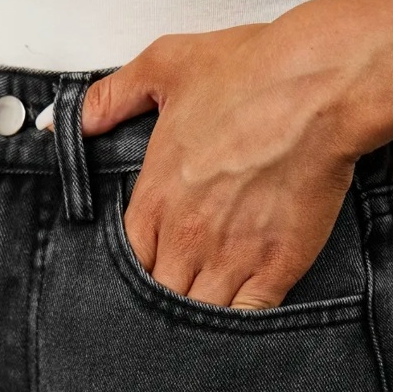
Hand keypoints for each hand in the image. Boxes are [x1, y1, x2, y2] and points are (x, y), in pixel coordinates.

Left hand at [43, 0, 368, 307]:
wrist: (320, 86)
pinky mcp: (274, 269)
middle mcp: (185, 238)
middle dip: (163, 301)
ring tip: (205, 316)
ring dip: (197, 319)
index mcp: (155, 199)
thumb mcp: (166, 66)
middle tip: (178, 295)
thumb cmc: (252, 72)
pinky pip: (245, 318)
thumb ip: (111, 97)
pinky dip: (239, 326)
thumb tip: (72, 120)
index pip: (126, 264)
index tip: (151, 266)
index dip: (136, 272)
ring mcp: (229, 258)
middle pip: (158, 298)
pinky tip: (239, 322)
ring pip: (196, 315)